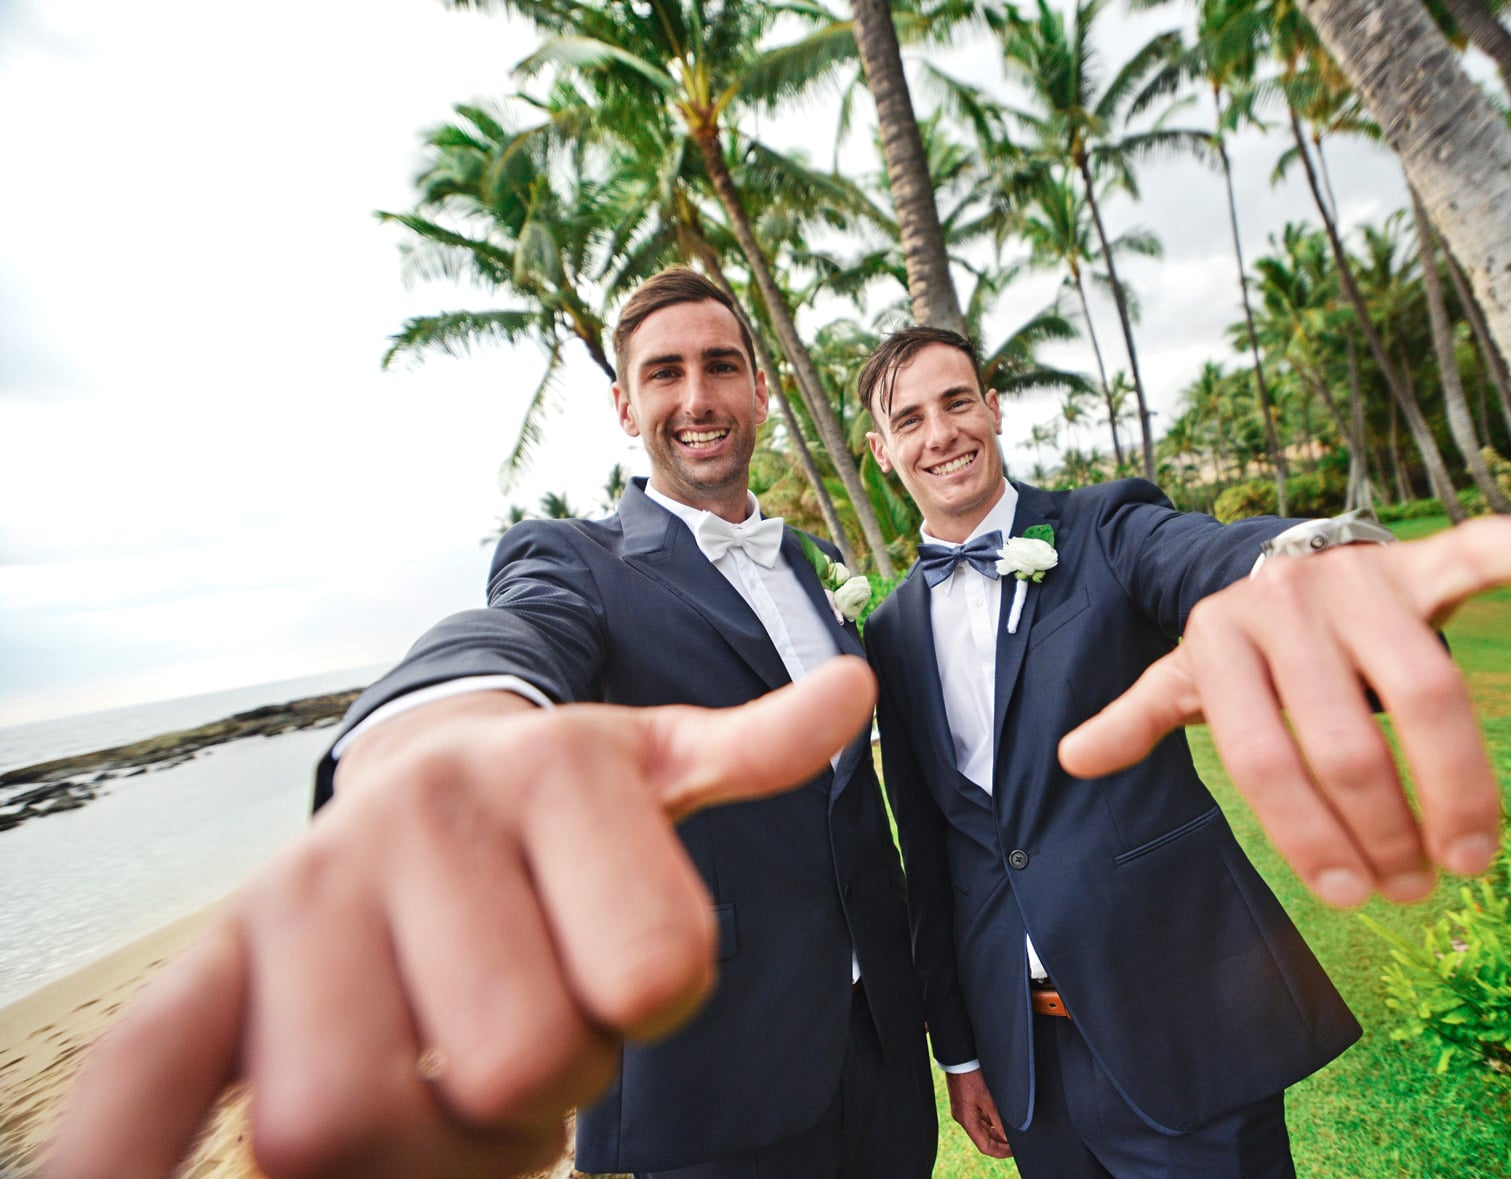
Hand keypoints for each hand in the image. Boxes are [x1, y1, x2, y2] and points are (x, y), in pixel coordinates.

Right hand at [43, 656, 878, 1178]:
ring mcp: (303, 894)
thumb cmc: (559, 812)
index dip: (653, 1008)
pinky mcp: (210, 969)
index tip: (623, 977)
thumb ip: (750, 748)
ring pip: (345, 1120)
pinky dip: (125, 1157)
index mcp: (556, 765)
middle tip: (525, 1043)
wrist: (412, 785)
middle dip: (540, 1091)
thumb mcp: (659, 762)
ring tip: (435, 1074)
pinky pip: (148, 1080)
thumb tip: (853, 690)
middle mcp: (421, 815)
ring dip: (415, 1148)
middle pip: (515, 1063)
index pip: (659, 972)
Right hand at [946, 1067, 1011, 1157]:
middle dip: (999, 1143)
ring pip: (981, 1128)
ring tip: (1011, 1133)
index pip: (984, 1146)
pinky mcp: (964, 1102)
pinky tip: (1000, 1119)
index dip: (1000, 1152)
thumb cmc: (971, 1075)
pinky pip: (978, 1118)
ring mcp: (963, 1110)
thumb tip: (1007, 1138)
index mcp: (967, 1120)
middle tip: (1015, 1143)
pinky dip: (989, 1122)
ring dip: (995, 1132)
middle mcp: (963, 1118)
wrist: (958, 1058)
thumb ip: (997, 1120)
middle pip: (982, 1139)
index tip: (1014, 1151)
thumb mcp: (988, 1098)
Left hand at [1058, 518, 1510, 907]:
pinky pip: (1501, 551)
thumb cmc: (1241, 640)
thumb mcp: (1187, 675)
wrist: (1283, 551)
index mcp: (1218, 637)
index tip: (1352, 898)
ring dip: (1460, 790)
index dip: (1311, 839)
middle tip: (1414, 890)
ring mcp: (1361, 577)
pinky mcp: (1425, 559)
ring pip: (1429, 695)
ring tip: (1470, 857)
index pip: (1270, 761)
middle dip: (1384, 833)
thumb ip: (1143, 713)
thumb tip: (1072, 758)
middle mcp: (1286, 600)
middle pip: (1350, 743)